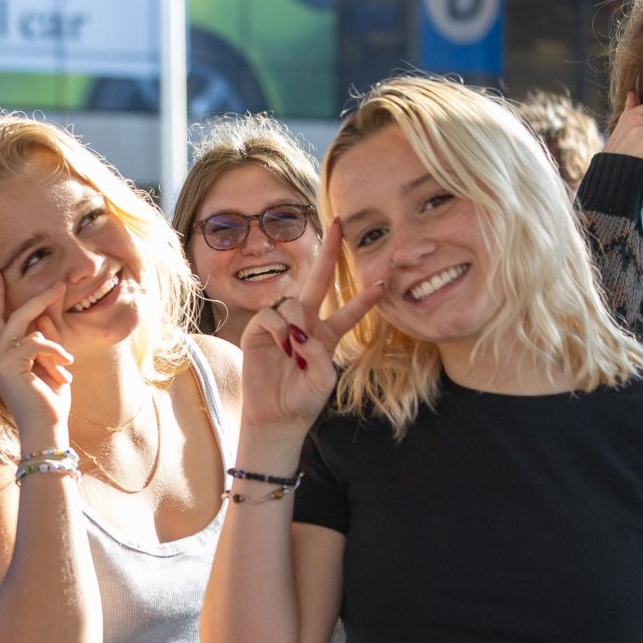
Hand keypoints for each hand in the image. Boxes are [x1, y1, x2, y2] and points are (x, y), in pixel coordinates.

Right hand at [0, 270, 73, 443]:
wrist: (47, 430)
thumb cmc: (50, 402)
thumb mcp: (51, 364)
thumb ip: (45, 339)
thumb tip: (45, 310)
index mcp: (0, 357)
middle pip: (11, 315)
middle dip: (36, 298)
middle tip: (60, 285)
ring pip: (26, 327)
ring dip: (54, 344)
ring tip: (67, 364)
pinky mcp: (7, 366)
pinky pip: (36, 342)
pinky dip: (55, 352)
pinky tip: (65, 368)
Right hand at [240, 219, 382, 431]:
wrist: (276, 416)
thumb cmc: (303, 400)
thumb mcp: (323, 381)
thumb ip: (318, 355)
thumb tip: (299, 332)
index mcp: (327, 336)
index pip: (349, 312)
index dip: (365, 299)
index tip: (383, 282)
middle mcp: (305, 324)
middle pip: (319, 281)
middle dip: (330, 254)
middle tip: (339, 226)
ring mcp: (281, 325)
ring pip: (294, 302)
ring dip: (296, 324)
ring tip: (292, 351)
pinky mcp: (259, 330)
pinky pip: (271, 315)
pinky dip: (277, 329)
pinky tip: (280, 346)